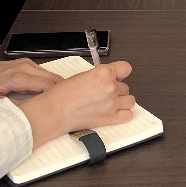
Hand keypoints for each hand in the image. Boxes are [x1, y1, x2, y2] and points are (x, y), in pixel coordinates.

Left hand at [0, 56, 61, 108]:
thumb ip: (3, 106)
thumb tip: (21, 112)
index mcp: (17, 76)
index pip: (45, 84)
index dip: (56, 95)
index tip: (63, 106)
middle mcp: (24, 67)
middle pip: (51, 78)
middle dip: (61, 91)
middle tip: (68, 105)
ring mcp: (26, 64)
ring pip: (49, 75)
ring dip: (57, 86)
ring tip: (63, 101)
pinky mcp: (26, 64)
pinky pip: (43, 73)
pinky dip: (50, 82)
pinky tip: (52, 92)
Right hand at [18, 61, 135, 148]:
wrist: (55, 111)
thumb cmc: (63, 94)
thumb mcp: (83, 75)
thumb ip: (100, 76)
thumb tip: (108, 78)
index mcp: (104, 73)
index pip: (126, 68)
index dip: (121, 72)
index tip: (119, 75)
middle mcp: (110, 87)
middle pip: (125, 86)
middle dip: (117, 89)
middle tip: (105, 92)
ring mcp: (112, 103)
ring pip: (130, 100)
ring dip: (122, 101)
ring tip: (111, 102)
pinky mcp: (110, 118)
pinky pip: (128, 115)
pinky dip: (124, 114)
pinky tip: (115, 112)